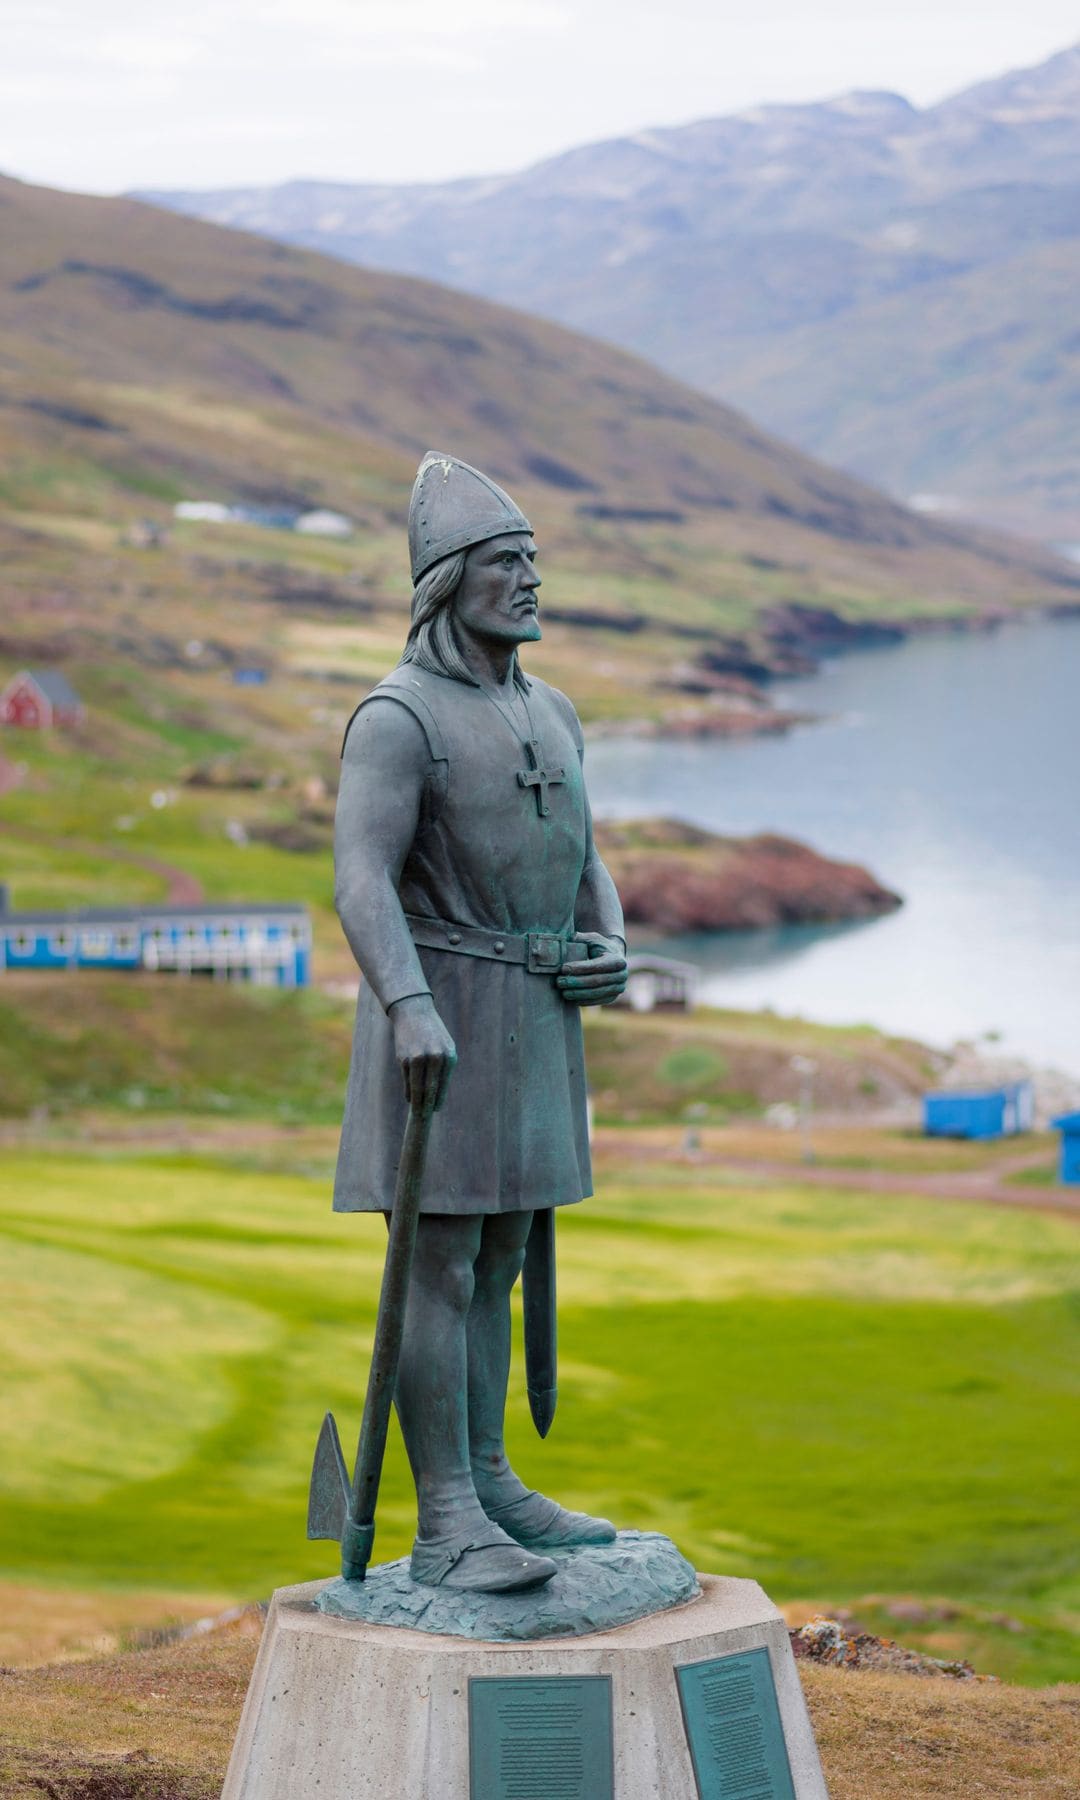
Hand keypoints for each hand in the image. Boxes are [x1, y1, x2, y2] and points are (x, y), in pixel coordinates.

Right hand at [389, 994, 456, 1111]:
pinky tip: (409, 1097)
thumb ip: (443, 1068)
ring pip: (417, 1088)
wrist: (414, 1013)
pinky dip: (408, 1091)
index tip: (436, 1110)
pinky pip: (406, 1080)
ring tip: (417, 1112)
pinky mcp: (404, 1059)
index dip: (438, 1099)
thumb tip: (437, 1093)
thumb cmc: (432, 1033)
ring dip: (416, 1102)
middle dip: (427, 1105)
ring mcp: (418, 1059)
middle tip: (424, 1117)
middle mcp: (435, 1058)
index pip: (443, 1085)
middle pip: (430, 1089)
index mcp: (449, 1056)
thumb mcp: (444, 1046)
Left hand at [557, 932, 628, 1007]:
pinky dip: (583, 1000)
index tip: (563, 968)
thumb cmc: (599, 947)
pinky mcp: (612, 998)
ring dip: (578, 993)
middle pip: (596, 981)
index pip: (597, 966)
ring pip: (596, 993)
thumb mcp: (592, 939)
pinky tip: (570, 998)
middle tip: (559, 981)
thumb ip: (581, 938)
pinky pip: (597, 1001)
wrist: (613, 958)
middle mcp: (622, 976)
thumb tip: (567, 938)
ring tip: (563, 991)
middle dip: (576, 982)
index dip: (579, 968)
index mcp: (618, 960)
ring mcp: (619, 988)